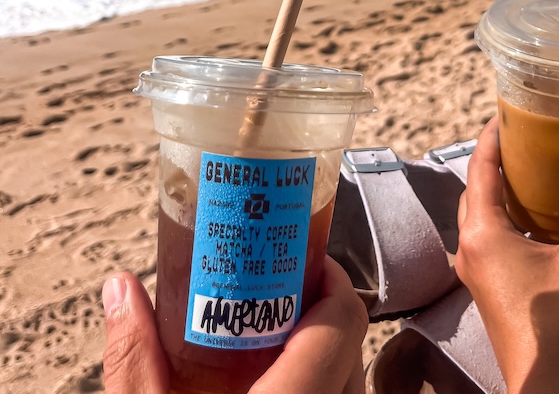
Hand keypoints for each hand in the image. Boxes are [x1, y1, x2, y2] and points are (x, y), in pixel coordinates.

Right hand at [102, 256, 366, 393]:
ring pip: (353, 380)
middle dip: (327, 311)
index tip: (304, 261)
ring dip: (330, 350)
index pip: (342, 320)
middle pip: (354, 346)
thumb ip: (135, 359)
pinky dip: (328, 380)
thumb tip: (121, 287)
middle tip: (285, 292)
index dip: (332, 280)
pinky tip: (285, 376)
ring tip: (285, 333)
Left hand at [455, 117, 558, 393]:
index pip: (481, 168)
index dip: (494, 138)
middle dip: (541, 182)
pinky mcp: (509, 294)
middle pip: (501, 195)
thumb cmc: (558, 328)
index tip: (507, 116)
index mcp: (481, 232)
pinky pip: (539, 258)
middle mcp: (477, 249)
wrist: (556, 392)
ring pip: (530, 232)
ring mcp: (491, 274)